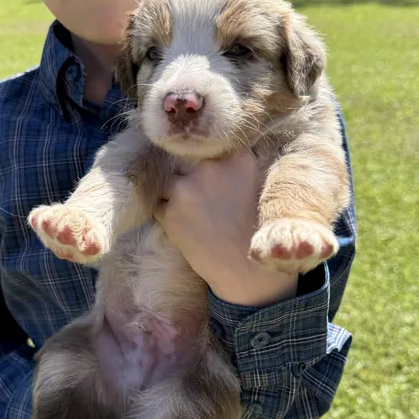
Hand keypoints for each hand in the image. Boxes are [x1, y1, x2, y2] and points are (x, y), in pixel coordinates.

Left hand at [154, 152, 297, 307]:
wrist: (248, 273)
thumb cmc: (258, 233)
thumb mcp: (258, 187)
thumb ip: (236, 168)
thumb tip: (212, 158)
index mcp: (238, 158)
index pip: (212, 146)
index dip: (210, 163)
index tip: (217, 180)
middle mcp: (210, 167)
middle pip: (188, 162)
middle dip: (193, 179)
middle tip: (207, 204)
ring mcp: (187, 188)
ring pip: (171, 184)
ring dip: (178, 199)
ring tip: (198, 220)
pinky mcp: (170, 211)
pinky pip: (160, 207)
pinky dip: (168, 218)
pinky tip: (189, 232)